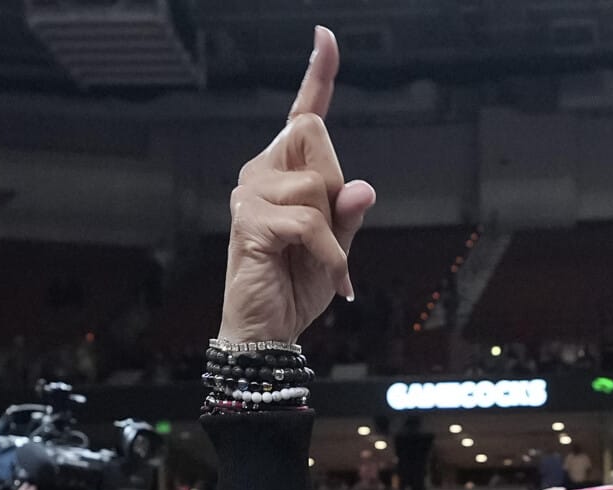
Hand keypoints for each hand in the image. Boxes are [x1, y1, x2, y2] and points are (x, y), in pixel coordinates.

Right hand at [218, 28, 376, 344]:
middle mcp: (260, 172)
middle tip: (326, 233)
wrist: (269, 331)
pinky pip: (311, 221)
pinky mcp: (250, 219)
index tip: (326, 36)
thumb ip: (349, 213)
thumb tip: (363, 187)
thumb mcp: (338, 247)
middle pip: (315, 134)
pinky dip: (329, 253)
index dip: (318, 75)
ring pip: (318, 183)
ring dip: (332, 229)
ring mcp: (249, 192)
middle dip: (334, 183)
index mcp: (282, 172)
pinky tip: (327, 276)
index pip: (303, 115)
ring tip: (317, 259)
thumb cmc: (298, 286)